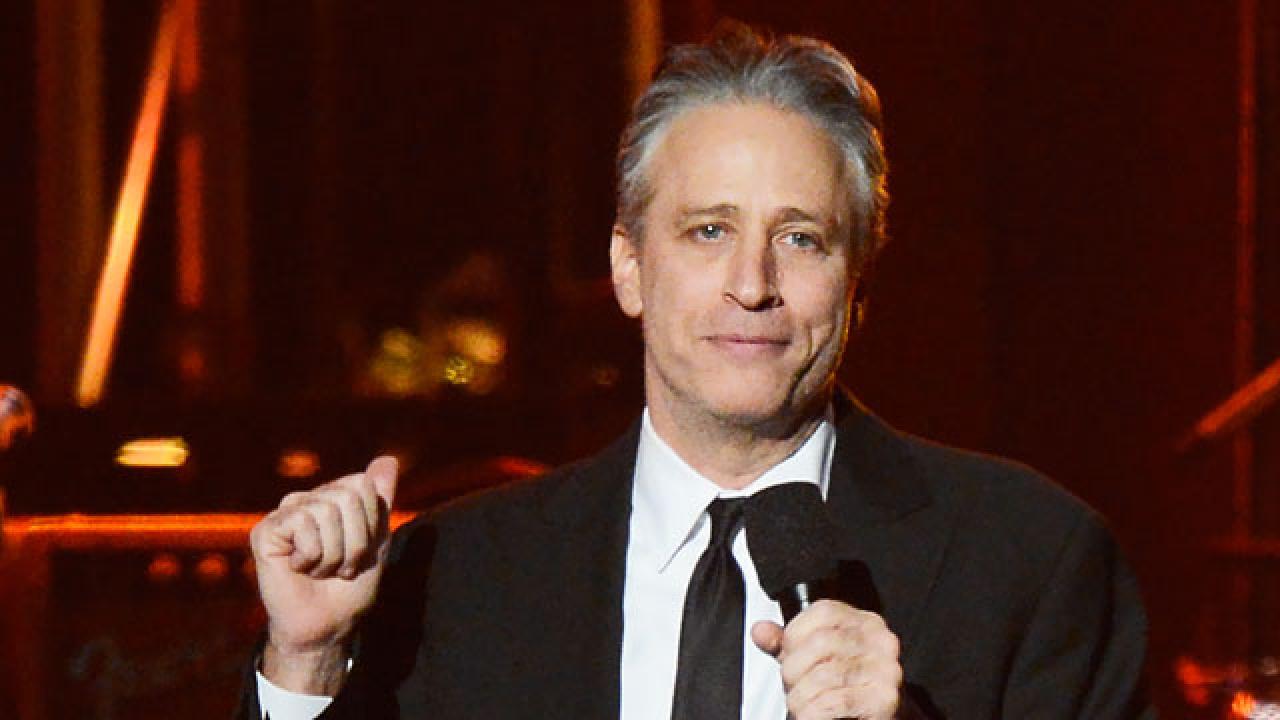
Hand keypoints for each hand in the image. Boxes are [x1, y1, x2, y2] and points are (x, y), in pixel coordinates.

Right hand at [250, 456, 398, 692]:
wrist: (326, 625)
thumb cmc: (350, 586)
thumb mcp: (377, 541)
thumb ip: (381, 501)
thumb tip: (388, 459)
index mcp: (334, 497)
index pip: (363, 485)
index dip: (369, 524)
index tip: (360, 551)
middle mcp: (308, 499)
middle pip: (347, 497)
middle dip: (354, 541)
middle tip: (340, 565)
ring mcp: (285, 513)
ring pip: (326, 511)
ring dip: (333, 553)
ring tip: (320, 569)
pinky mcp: (265, 530)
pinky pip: (302, 523)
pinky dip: (311, 555)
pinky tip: (298, 568)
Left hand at [752, 599, 901, 719]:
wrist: (885, 719)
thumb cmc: (848, 688)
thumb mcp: (815, 660)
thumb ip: (788, 645)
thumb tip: (760, 631)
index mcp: (864, 622)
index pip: (823, 612)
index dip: (795, 635)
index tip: (789, 656)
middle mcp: (880, 640)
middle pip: (820, 644)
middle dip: (794, 671)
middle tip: (792, 688)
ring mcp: (886, 669)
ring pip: (823, 676)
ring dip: (800, 697)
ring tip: (800, 706)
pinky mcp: (885, 699)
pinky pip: (835, 702)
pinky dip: (812, 713)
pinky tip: (809, 716)